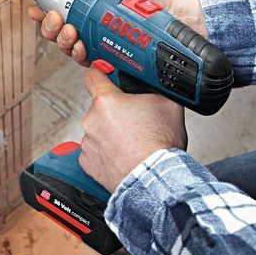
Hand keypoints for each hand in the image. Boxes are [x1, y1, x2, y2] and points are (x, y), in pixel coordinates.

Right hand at [28, 0, 205, 65]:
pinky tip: (80, 49)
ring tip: (71, 33)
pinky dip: (78, 57)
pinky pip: (88, 64)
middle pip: (59, 32)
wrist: (183, 19)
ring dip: (62, 41)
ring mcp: (103, 46)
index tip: (35, 8)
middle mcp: (95, 29)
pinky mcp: (114, 62)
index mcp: (92, 9)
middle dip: (50, 28)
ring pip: (69, 49)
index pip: (61, 12)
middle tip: (56, 20)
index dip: (43, 12)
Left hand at [79, 68, 186, 192]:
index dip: (100, 75)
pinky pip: (94, 152)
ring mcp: (88, 142)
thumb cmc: (160, 146)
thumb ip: (154, 89)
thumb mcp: (168, 104)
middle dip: (114, 112)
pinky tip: (122, 156)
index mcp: (107, 100)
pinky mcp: (87, 163)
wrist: (155, 179)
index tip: (103, 77)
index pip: (92, 76)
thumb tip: (154, 84)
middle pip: (99, 108)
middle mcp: (92, 120)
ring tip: (131, 143)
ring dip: (110, 134)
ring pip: (97, 131)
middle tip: (134, 121)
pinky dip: (106, 154)